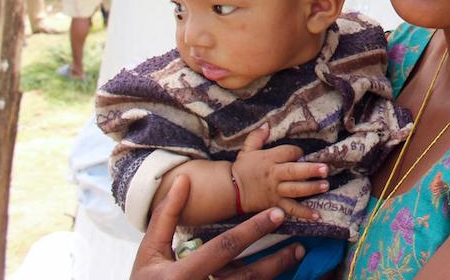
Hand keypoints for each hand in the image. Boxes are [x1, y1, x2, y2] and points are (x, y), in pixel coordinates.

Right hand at [131, 175, 305, 279]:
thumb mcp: (150, 251)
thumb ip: (166, 216)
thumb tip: (184, 180)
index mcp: (183, 275)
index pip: (225, 247)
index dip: (252, 230)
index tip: (276, 213)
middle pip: (247, 276)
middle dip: (275, 260)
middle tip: (299, 245)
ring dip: (275, 274)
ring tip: (295, 257)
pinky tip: (278, 274)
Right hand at [232, 124, 330, 220]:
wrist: (231, 191)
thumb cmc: (243, 168)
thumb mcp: (247, 149)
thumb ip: (257, 136)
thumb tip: (267, 124)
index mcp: (269, 159)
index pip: (288, 153)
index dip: (298, 152)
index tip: (302, 153)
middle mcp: (274, 175)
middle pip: (294, 171)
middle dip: (310, 170)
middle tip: (325, 169)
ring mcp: (276, 191)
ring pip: (295, 190)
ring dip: (311, 188)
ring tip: (325, 185)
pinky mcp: (276, 205)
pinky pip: (291, 209)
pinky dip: (303, 213)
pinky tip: (317, 215)